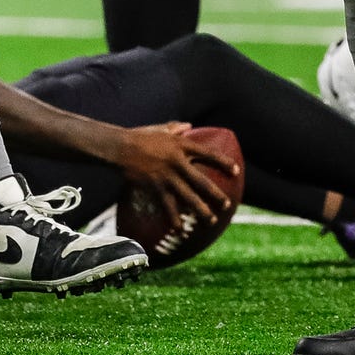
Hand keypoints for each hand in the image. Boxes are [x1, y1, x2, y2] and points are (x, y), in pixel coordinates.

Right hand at [113, 122, 238, 223]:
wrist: (119, 147)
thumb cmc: (139, 136)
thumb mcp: (159, 129)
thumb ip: (175, 127)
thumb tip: (189, 125)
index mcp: (180, 145)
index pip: (208, 154)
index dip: (223, 162)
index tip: (236, 171)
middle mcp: (177, 161)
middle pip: (201, 181)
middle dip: (216, 194)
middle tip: (226, 205)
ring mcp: (166, 176)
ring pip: (188, 197)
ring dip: (201, 210)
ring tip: (211, 220)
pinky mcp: (155, 187)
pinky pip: (168, 206)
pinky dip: (174, 218)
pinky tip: (180, 229)